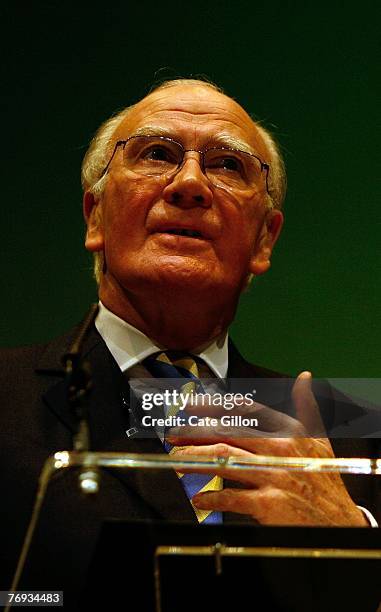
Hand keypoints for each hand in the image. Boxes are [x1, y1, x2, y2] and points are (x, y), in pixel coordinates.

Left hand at [168, 372, 367, 525]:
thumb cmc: (324, 478)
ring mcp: (273, 476)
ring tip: (176, 459)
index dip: (215, 406)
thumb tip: (304, 377)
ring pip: (224, 460)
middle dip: (196, 432)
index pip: (246, 411)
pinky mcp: (268, 504)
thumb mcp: (320, 438)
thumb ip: (308, 407)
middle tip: (173, 434)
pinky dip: (211, 497)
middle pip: (228, 433)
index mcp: (289, 432)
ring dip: (195, 459)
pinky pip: (231, 497)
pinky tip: (198, 498)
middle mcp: (279, 450)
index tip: (191, 406)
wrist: (339, 521)